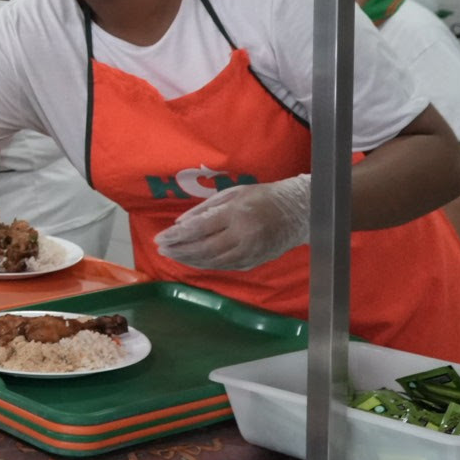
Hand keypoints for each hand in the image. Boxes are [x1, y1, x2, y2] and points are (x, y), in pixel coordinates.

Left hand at [155, 174, 311, 269]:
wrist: (299, 212)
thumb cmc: (264, 196)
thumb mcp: (234, 192)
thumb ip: (205, 208)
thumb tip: (180, 223)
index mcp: (237, 215)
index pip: (199, 229)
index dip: (177, 236)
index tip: (159, 237)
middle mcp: (243, 237)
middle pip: (203, 249)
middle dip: (179, 250)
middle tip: (160, 248)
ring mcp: (250, 252)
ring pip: (213, 262)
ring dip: (188, 260)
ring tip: (171, 255)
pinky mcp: (254, 262)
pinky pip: (224, 266)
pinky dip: (205, 264)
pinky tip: (192, 260)